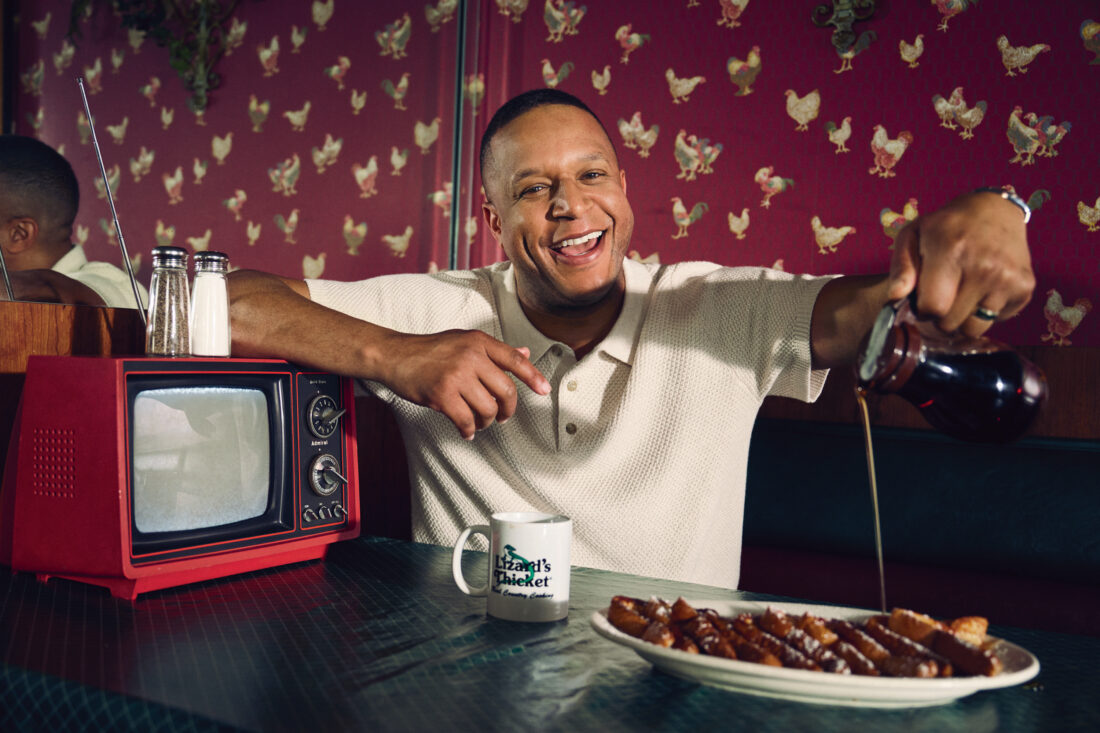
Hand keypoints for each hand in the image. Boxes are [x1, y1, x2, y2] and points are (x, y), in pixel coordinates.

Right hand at [378, 329, 550, 439]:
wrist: (394, 356)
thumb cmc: (429, 350)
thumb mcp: (463, 342)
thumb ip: (494, 350)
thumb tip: (525, 354)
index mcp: (479, 342)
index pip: (515, 360)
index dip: (533, 377)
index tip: (544, 391)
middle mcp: (470, 356)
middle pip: (505, 390)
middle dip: (507, 410)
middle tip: (503, 417)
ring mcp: (456, 375)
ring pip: (487, 409)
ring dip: (486, 422)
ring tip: (479, 423)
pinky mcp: (442, 394)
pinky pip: (466, 420)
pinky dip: (468, 430)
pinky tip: (466, 431)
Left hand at [888, 190, 1034, 336]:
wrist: (994, 211)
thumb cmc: (946, 226)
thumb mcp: (913, 236)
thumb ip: (900, 268)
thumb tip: (895, 297)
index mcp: (951, 251)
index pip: (932, 309)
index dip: (922, 309)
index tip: (924, 297)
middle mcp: (984, 267)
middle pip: (950, 324)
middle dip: (940, 317)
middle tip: (943, 295)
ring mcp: (1008, 279)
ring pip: (974, 330)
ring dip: (962, 319)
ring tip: (961, 294)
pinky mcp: (1025, 288)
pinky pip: (996, 321)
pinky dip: (986, 312)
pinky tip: (982, 289)